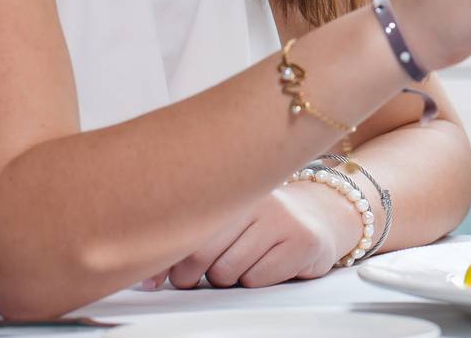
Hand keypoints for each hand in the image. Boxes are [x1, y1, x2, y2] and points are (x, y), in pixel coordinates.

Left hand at [144, 182, 359, 289]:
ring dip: (231, 277)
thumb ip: (194, 238)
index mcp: (233, 189)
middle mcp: (258, 199)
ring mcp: (283, 218)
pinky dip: (257, 281)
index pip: (187, 229)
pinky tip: (269, 264)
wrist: (322, 217)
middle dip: (196, 275)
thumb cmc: (265, 224)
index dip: (169, 261)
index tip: (158, 278)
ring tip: (245, 261)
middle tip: (208, 271)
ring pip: (228, 272)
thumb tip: (148, 276)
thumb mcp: (231, 218)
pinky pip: (257, 279)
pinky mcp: (302, 242)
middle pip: (202, 254)